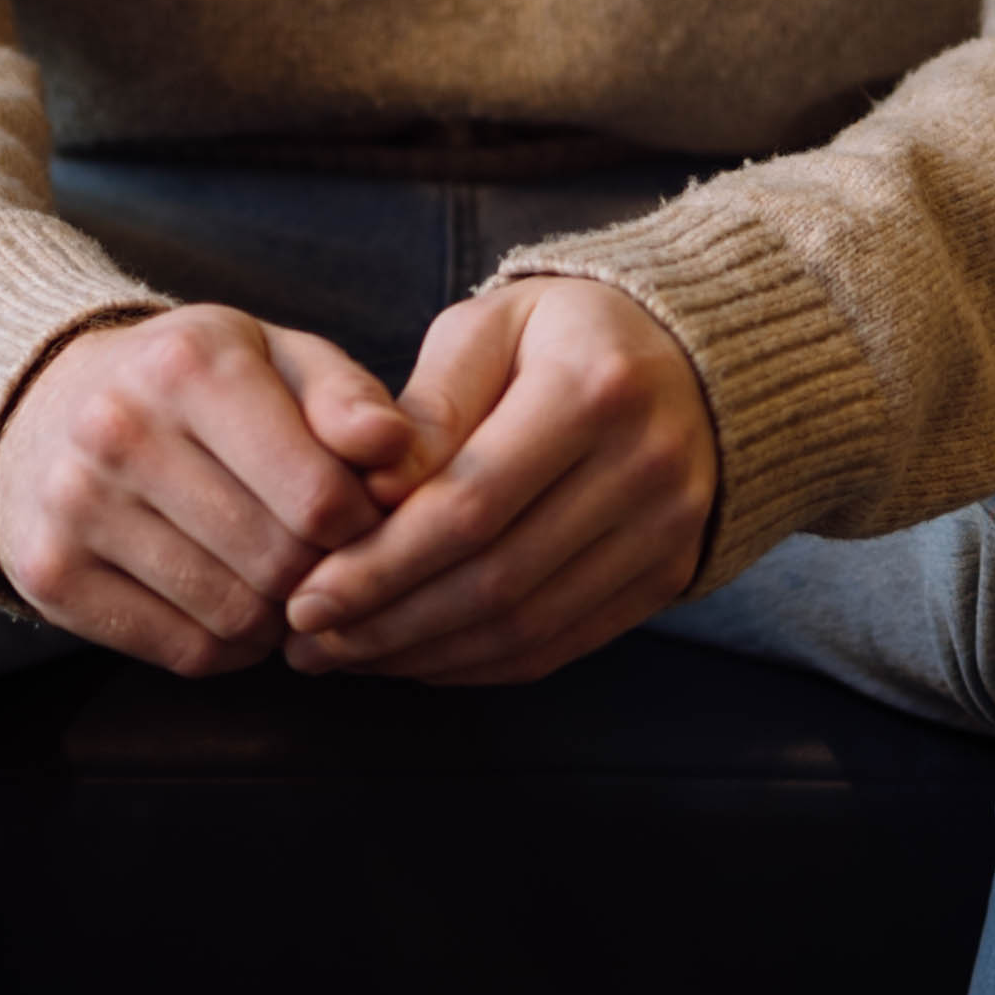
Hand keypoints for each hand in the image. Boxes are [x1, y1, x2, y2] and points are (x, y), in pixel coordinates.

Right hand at [0, 304, 423, 676]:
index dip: (364, 525)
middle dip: (321, 572)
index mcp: (188, 364)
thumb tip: (395, 450)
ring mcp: (73, 507)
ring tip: (276, 577)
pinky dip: (229, 647)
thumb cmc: (197, 385)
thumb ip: (349, 398)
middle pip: (278, 563)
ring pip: (235, 617)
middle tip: (321, 556)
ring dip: (278, 615)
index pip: (318, 497)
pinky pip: (184, 653)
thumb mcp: (277, 359)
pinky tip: (229, 604)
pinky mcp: (49, 575)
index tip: (360, 518)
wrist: (47, 406)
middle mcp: (118, 431)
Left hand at [280, 276, 714, 687]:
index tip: (304, 596)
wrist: (690, 359)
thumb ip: (426, 409)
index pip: (471, 504)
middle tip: (309, 641)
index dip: (380, 565)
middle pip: (497, 578)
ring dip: (423, 655)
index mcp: (594, 387)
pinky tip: (413, 659)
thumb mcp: (488, 330)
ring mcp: (668, 531)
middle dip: (389, 621)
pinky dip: (476, 665)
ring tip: (346, 656)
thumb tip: (371, 495)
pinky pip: (559, 646)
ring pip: (526, 627)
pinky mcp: (668, 576)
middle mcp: (647, 466)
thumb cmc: (559, 336)